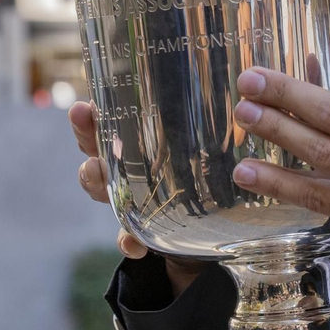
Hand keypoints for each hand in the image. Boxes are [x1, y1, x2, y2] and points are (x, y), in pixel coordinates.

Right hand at [69, 102, 207, 297]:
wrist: (216, 232)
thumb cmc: (214, 178)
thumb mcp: (216, 148)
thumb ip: (221, 123)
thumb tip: (246, 84)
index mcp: (143, 146)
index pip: (110, 125)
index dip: (90, 118)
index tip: (83, 108)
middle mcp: (132, 171)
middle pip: (98, 151)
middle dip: (87, 143)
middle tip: (91, 132)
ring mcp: (135, 201)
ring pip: (103, 190)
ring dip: (96, 181)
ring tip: (97, 173)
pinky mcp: (146, 233)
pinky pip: (128, 237)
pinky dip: (128, 241)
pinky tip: (134, 245)